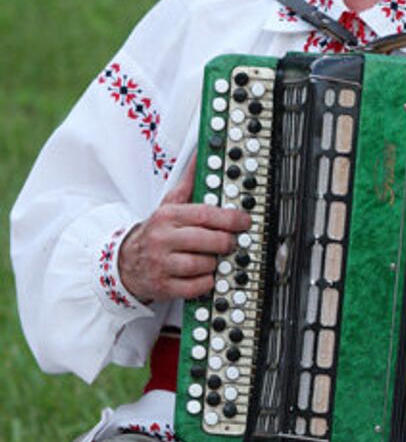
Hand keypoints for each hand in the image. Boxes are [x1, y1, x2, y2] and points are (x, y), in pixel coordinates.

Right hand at [118, 155, 251, 303]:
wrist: (125, 263)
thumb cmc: (155, 233)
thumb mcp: (168, 205)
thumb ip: (188, 182)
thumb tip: (200, 154)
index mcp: (167, 216)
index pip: (205, 214)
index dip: (230, 218)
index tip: (244, 220)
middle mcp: (162, 239)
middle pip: (208, 240)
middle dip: (226, 241)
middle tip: (232, 241)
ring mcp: (162, 265)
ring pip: (204, 264)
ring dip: (215, 262)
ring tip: (213, 257)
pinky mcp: (164, 287)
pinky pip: (197, 286)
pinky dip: (207, 281)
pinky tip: (205, 273)